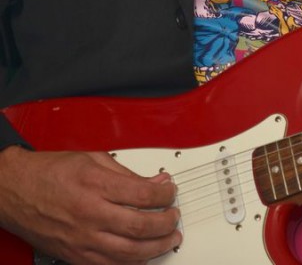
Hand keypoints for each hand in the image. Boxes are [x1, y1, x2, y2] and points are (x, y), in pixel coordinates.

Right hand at [0, 145, 180, 263]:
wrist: (15, 190)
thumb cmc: (49, 171)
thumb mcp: (92, 158)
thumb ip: (126, 172)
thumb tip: (155, 181)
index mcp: (95, 184)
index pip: (143, 194)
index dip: (165, 195)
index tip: (171, 192)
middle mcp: (89, 214)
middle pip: (140, 226)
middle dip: (166, 223)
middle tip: (174, 217)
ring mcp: (82, 239)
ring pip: (129, 253)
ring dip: (156, 248)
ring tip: (168, 239)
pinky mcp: (75, 256)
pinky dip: (131, 262)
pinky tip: (143, 254)